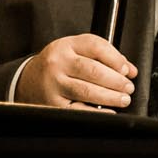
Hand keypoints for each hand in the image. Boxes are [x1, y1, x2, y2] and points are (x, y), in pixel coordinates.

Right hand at [17, 35, 135, 109]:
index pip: (95, 46)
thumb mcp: (76, 51)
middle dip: (117, 81)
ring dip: (111, 96)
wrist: (28, 81)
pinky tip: (108, 110)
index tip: (126, 69)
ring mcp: (54, 84)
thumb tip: (129, 70)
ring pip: (87, 91)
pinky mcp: (53, 104)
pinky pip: (79, 110)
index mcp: (66, 46)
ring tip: (123, 99)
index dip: (115, 58)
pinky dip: (98, 112)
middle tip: (128, 87)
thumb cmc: (58, 66)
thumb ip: (104, 56)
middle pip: (94, 70)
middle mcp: (58, 63)